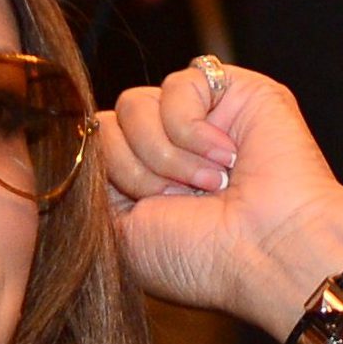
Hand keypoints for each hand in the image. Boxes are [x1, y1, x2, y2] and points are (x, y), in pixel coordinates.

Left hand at [99, 61, 342, 338]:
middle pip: (105, 124)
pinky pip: (176, 85)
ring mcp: (195, 116)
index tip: (139, 210)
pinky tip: (227, 158)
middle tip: (180, 201)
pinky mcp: (227, 89)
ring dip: (165, 155)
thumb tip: (75, 139)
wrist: (267, 251)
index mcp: (137, 181)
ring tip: (208, 185)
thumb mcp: (120, 234)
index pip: (89, 147)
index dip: (104, 176)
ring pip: (133, 104)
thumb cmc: (199, 258)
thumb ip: (91, 187)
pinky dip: (193, 130)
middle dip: (135, 171)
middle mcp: (163, 145)